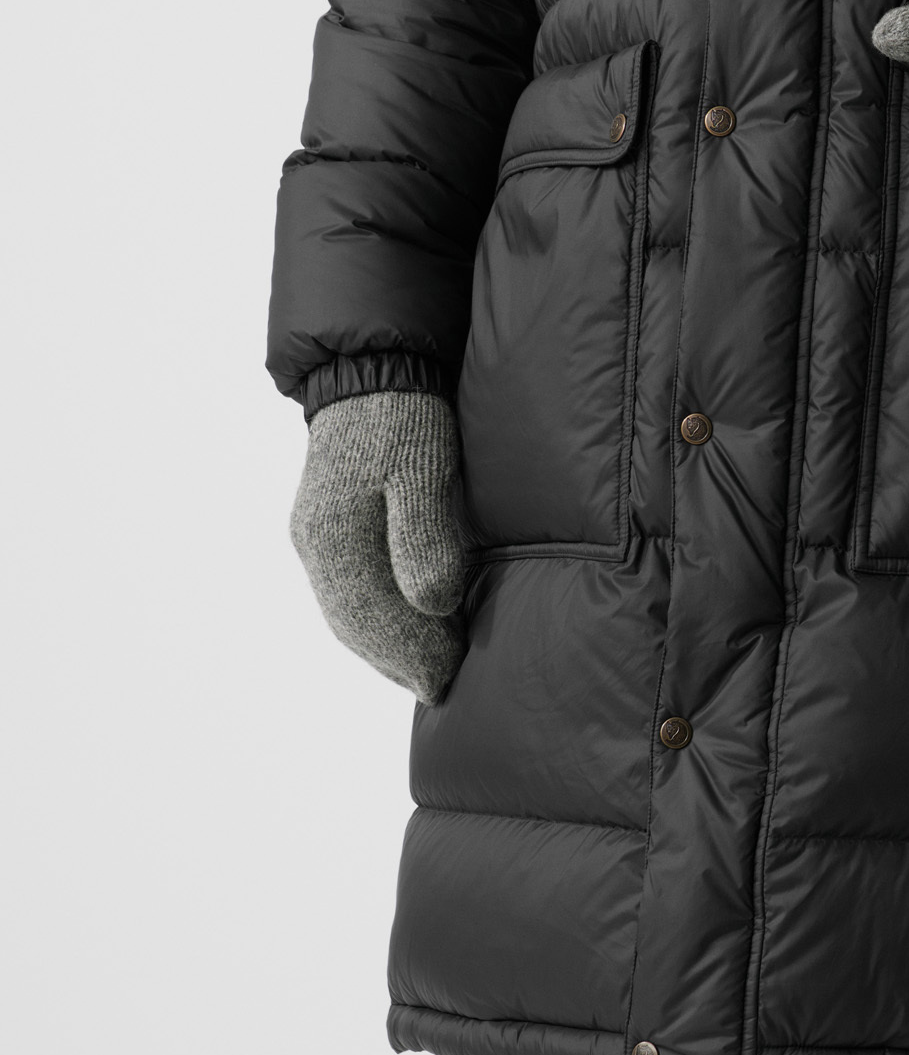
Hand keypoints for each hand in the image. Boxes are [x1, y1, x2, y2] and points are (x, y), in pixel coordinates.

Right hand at [289, 391, 467, 703]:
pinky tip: (402, 629)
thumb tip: (433, 605)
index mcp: (333, 536)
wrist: (373, 370)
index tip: (448, 679)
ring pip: (347, 613)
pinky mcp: (326, 527)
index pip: (371, 618)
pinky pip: (347, 592)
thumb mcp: (423, 470)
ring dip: (385, 646)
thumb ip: (426, 537)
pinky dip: (373, 620)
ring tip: (425, 669)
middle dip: (399, 659)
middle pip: (354, 624)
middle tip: (443, 684)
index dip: (411, 654)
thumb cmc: (404, 417)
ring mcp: (316, 536)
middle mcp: (315, 544)